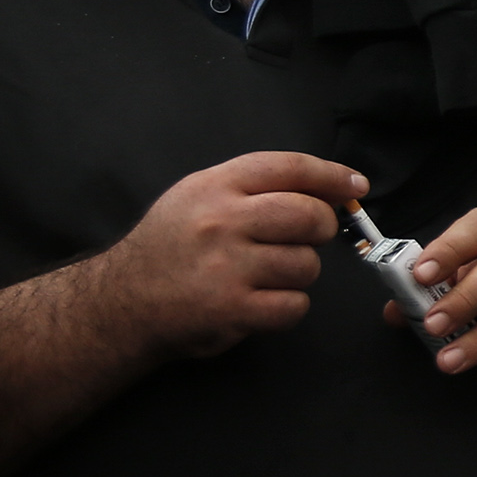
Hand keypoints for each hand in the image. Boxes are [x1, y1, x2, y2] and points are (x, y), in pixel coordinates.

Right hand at [98, 151, 367, 361]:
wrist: (121, 303)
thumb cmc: (169, 248)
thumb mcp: (196, 198)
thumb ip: (252, 187)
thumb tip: (323, 187)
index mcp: (214, 187)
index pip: (288, 168)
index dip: (331, 175)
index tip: (355, 186)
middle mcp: (220, 222)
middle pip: (309, 215)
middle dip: (320, 228)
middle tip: (305, 238)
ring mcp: (226, 267)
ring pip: (306, 264)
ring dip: (298, 273)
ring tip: (266, 275)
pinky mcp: (232, 309)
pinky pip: (295, 305)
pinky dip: (287, 308)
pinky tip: (262, 303)